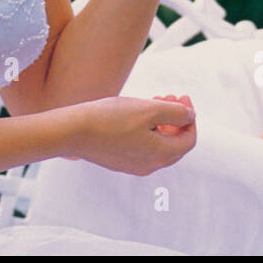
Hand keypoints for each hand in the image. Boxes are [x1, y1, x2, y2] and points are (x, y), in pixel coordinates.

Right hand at [65, 96, 195, 174]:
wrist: (72, 131)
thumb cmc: (110, 118)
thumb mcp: (149, 109)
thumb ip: (176, 113)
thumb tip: (190, 116)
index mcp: (161, 155)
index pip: (189, 139)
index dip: (190, 117)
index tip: (183, 98)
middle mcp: (149, 165)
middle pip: (175, 144)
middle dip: (176, 119)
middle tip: (170, 97)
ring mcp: (133, 165)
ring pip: (158, 144)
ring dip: (162, 123)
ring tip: (152, 101)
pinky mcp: (118, 161)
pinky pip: (142, 147)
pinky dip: (147, 130)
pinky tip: (135, 115)